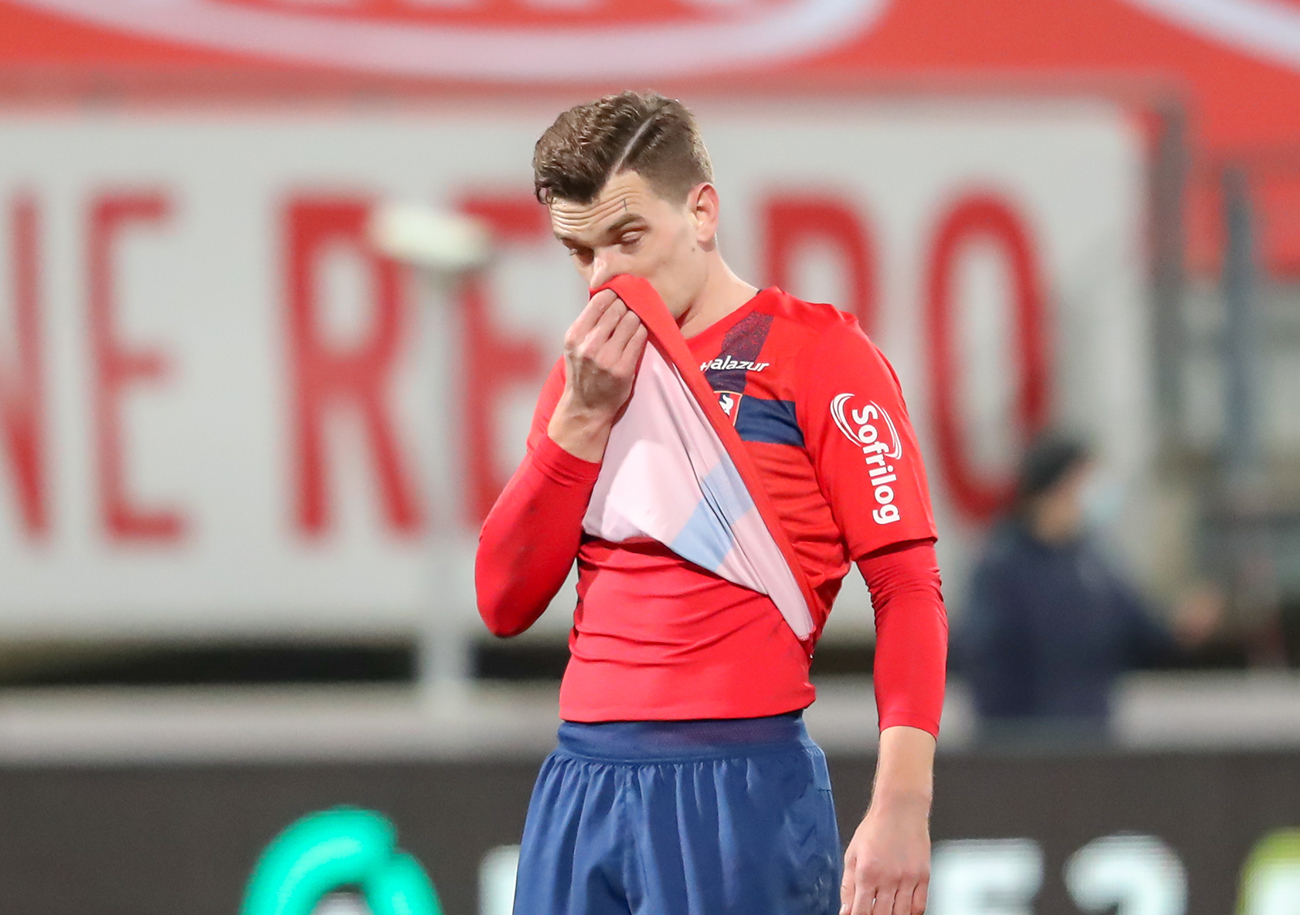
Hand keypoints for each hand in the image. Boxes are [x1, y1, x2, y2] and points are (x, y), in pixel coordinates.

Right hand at [547, 289, 647, 460]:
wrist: (586, 407)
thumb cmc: (582, 373)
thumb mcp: (575, 346)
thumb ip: (588, 324)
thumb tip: (609, 294)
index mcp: (574, 336)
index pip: (599, 301)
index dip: (613, 295)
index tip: (618, 297)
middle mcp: (589, 346)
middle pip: (618, 309)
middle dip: (626, 306)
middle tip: (630, 309)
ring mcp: (607, 358)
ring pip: (631, 320)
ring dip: (636, 318)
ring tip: (634, 323)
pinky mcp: (623, 369)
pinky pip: (640, 338)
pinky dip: (641, 332)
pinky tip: (638, 335)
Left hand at [840, 797, 930, 914]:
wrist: (900, 808)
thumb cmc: (875, 828)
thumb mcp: (852, 854)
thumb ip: (847, 886)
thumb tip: (844, 910)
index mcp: (867, 873)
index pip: (861, 912)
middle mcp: (888, 878)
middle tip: (872, 913)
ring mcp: (908, 879)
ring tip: (886, 912)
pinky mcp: (923, 876)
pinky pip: (920, 906)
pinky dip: (912, 914)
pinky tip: (904, 912)